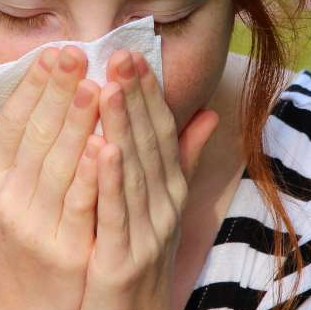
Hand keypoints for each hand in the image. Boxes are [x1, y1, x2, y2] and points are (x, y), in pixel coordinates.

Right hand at [0, 45, 104, 309]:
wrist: (32, 307)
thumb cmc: (17, 238)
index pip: (12, 122)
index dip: (32, 85)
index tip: (52, 50)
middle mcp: (8, 200)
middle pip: (36, 136)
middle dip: (58, 91)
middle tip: (77, 52)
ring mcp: (37, 226)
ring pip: (60, 166)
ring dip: (78, 124)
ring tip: (97, 86)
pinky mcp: (66, 250)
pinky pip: (80, 205)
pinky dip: (93, 174)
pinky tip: (108, 144)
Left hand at [76, 49, 219, 309]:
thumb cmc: (137, 258)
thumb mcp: (163, 205)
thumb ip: (182, 158)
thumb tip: (209, 112)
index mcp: (170, 188)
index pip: (161, 129)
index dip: (149, 90)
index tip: (132, 51)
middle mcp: (165, 204)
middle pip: (150, 141)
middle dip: (135, 95)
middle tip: (119, 52)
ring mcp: (149, 231)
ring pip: (134, 169)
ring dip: (124, 126)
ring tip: (109, 86)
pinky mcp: (125, 257)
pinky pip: (117, 211)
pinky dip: (111, 178)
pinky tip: (101, 148)